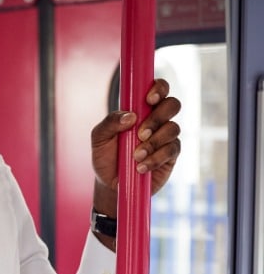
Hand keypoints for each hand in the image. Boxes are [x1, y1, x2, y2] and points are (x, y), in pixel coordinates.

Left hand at [91, 78, 181, 203]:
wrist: (111, 184)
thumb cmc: (105, 157)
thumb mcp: (99, 138)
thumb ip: (110, 123)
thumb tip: (130, 116)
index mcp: (140, 110)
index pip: (158, 89)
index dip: (159, 88)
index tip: (148, 99)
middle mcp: (156, 119)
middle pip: (172, 104)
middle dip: (157, 117)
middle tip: (140, 134)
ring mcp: (166, 136)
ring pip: (173, 128)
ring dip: (153, 142)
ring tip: (135, 156)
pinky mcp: (171, 154)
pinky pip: (172, 149)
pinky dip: (155, 158)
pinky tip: (140, 167)